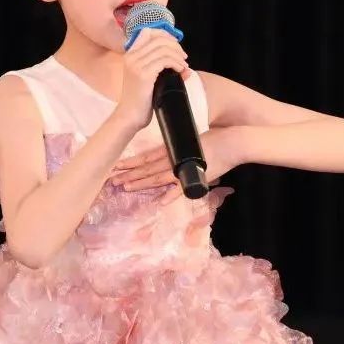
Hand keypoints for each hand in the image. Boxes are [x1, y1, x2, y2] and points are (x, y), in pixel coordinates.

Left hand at [110, 127, 239, 204]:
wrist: (231, 143)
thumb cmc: (212, 142)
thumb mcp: (188, 146)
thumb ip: (175, 155)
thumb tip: (164, 161)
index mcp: (171, 151)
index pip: (146, 157)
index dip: (131, 162)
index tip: (117, 166)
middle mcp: (174, 159)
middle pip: (147, 168)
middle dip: (129, 174)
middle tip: (112, 180)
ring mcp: (183, 169)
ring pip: (157, 176)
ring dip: (141, 182)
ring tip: (125, 186)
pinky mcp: (195, 177)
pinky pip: (180, 188)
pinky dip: (171, 195)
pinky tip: (159, 201)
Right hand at [113, 28, 190, 131]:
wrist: (129, 116)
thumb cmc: (140, 100)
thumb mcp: (148, 79)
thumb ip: (161, 68)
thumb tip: (185, 66)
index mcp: (130, 54)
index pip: (147, 32)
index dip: (165, 35)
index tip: (176, 46)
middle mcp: (131, 56)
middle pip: (159, 39)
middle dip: (176, 46)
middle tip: (184, 58)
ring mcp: (136, 64)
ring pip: (164, 49)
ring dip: (178, 56)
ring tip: (183, 66)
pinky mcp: (144, 74)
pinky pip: (165, 60)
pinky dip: (176, 63)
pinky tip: (180, 70)